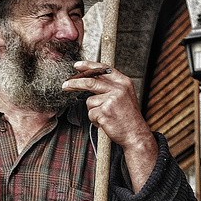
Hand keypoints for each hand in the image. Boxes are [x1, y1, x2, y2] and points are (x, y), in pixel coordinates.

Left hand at [62, 61, 157, 191]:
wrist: (136, 134)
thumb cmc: (128, 117)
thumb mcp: (124, 96)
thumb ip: (111, 86)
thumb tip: (92, 79)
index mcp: (124, 82)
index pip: (103, 69)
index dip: (88, 66)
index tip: (77, 66)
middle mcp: (118, 89)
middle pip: (91, 82)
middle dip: (75, 83)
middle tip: (64, 85)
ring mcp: (111, 100)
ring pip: (90, 101)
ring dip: (93, 111)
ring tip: (105, 116)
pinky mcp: (104, 112)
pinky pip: (91, 113)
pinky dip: (95, 120)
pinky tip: (105, 122)